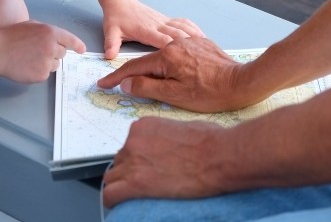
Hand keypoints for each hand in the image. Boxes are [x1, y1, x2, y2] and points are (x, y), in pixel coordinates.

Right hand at [0, 20, 85, 82]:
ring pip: (55, 65)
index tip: (82, 50)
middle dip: (54, 53)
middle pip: (63, 54)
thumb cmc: (11, 36)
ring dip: (47, 63)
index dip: (78, 45)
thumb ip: (48, 33)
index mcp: (51, 33)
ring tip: (30, 58)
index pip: (71, 40)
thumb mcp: (33, 26)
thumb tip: (59, 41)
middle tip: (37, 50)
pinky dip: (39, 71)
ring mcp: (47, 62)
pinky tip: (26, 65)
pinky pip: (46, 74)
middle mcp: (52, 47)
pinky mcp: (41, 75)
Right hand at [97, 37, 247, 111]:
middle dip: (133, 72)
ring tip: (141, 75)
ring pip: (163, 53)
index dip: (117, 77)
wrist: (242, 83)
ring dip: (150, 65)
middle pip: (148, 59)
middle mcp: (175, 43)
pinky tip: (166, 62)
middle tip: (119, 83)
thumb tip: (127, 84)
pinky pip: (177, 48)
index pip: (134, 67)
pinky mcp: (201, 43)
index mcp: (166, 56)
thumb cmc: (210, 93)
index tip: (103, 84)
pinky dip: (167, 57)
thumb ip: (147, 87)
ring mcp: (189, 41)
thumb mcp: (174, 95)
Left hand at [101, 0, 203, 58]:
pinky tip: (202, 37)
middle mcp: (158, 24)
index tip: (184, 59)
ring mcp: (164, 21)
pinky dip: (194, 29)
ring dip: (195, 37)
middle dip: (190, 46)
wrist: (121, 1)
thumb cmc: (117, 18)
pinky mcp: (167, 20)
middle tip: (203, 59)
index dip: (173, 49)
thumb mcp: (111, 31)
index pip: (162, 39)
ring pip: (183, 28)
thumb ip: (111, 43)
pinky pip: (183, 23)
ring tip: (208, 49)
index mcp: (146, 30)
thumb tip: (109, 55)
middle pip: (177, 34)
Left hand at [102, 117, 225, 207]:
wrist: (219, 156)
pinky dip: (112, 200)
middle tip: (142, 182)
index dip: (136, 159)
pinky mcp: (136, 183)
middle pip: (120, 161)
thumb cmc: (211, 141)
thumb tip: (171, 144)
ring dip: (120, 186)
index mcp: (145, 126)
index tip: (144, 167)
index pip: (129, 146)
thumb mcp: (184, 127)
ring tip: (131, 197)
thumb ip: (168, 135)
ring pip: (112, 178)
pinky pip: (111, 194)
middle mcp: (134, 141)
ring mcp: (133, 161)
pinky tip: (118, 205)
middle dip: (128, 172)